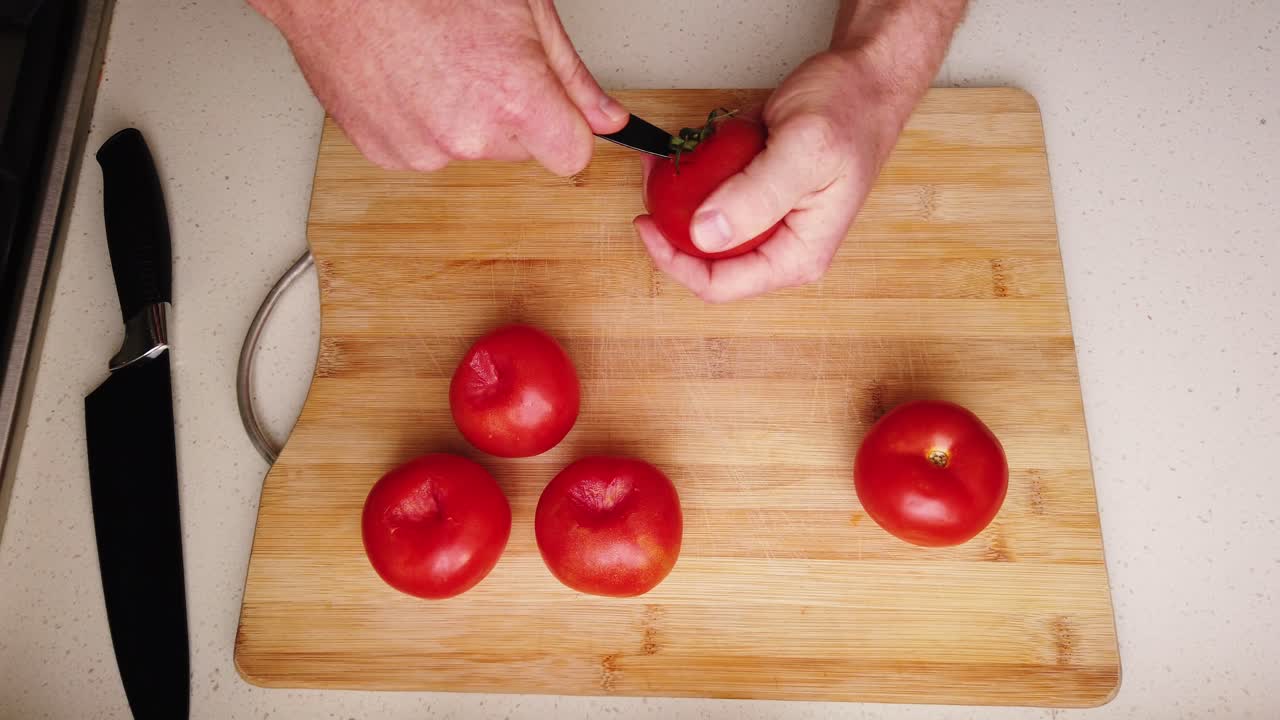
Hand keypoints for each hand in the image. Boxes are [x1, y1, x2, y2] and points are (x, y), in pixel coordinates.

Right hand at [250, 0, 626, 174]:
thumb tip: (608, 118)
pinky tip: (406, 76)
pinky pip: (424, 149)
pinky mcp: (384, 153)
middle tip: (477, 58)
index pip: (570, 155)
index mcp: (514, 100)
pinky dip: (419, 121)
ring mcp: (422, 150)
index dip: (563, 126)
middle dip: (509, 113)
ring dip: (461, 117)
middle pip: (517, 149)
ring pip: (469, 148)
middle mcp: (468, 136)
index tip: (552, 107)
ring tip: (435, 60)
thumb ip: (571, 76)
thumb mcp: (523, 10)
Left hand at [634, 52, 905, 302]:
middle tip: (653, 181)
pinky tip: (690, 149)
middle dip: (672, 226)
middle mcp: (782, 248)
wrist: (867, 80)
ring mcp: (769, 224)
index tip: (648, 223)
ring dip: (678, 198)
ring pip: (707, 230)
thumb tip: (706, 235)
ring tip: (664, 161)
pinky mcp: (758, 197)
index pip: (720, 286)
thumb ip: (755, 195)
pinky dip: (696, 176)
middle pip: (707, 262)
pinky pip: (715, 199)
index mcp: (797, 256)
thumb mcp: (803, 149)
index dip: (675, 263)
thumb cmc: (851, 111)